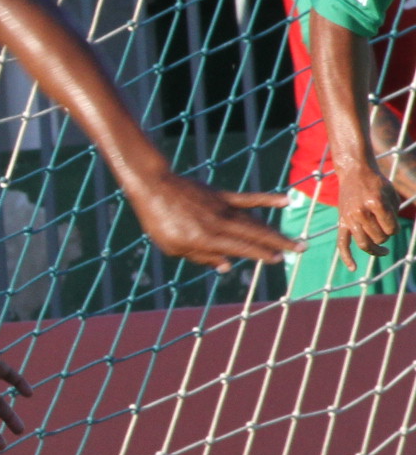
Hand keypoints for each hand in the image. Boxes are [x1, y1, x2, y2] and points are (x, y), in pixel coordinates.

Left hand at [122, 171, 296, 271]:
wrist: (154, 187)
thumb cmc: (159, 221)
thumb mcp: (173, 247)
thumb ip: (201, 257)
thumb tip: (226, 267)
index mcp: (206, 239)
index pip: (241, 248)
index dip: (261, 254)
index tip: (279, 260)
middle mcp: (219, 224)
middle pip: (254, 235)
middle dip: (278, 243)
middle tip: (301, 249)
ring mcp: (222, 208)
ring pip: (254, 221)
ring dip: (275, 230)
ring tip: (294, 239)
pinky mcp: (222, 195)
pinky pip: (248, 199)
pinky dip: (267, 200)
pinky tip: (285, 201)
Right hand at [330, 158, 400, 261]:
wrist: (354, 173)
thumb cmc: (376, 183)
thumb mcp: (390, 194)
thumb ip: (393, 213)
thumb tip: (390, 233)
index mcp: (375, 203)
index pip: (391, 228)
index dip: (396, 228)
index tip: (393, 222)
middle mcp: (361, 212)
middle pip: (379, 237)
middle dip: (387, 235)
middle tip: (387, 228)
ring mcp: (349, 218)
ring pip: (364, 243)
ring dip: (376, 249)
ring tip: (384, 251)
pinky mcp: (342, 222)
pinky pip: (342, 244)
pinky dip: (347, 257)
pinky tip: (353, 268)